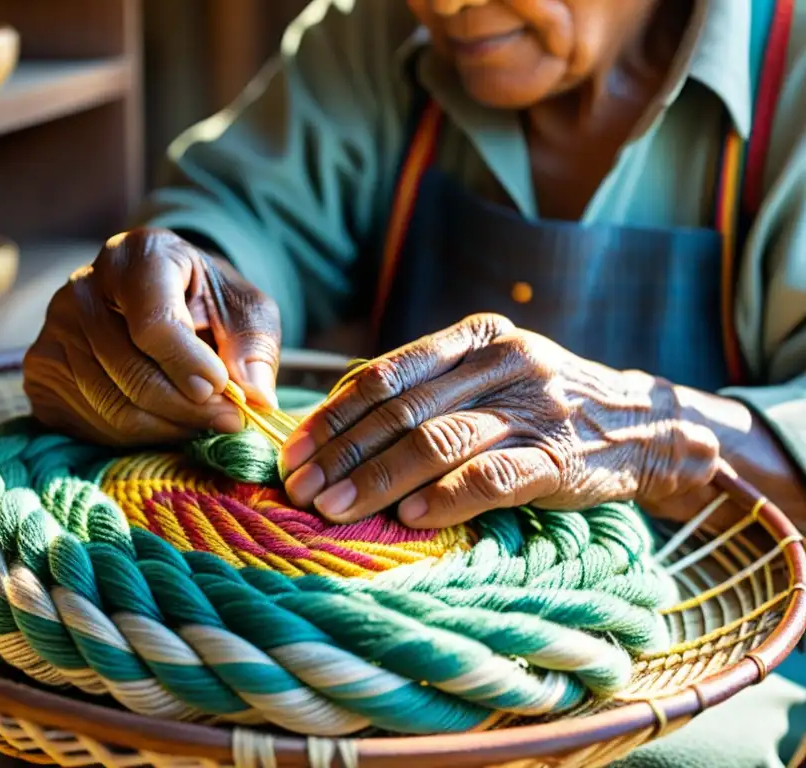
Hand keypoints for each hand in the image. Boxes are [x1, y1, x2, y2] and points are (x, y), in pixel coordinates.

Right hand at [23, 228, 280, 444]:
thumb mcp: (244, 310)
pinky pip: (87, 423)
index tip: (221, 390)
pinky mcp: (40, 371)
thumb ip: (253, 347)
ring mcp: (52, 330)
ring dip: (166, 427)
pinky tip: (163, 422)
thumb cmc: (207, 303)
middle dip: (186, 407)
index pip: (153, 322)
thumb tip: (256, 395)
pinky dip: (133, 436)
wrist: (162, 300)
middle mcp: (82, 287)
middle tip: (226, 420)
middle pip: (130, 371)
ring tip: (200, 422)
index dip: (188, 364)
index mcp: (137, 256)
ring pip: (110, 404)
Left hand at [280, 313, 720, 527]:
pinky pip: (493, 476)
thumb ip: (425, 392)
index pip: (384, 374)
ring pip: (439, 440)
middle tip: (299, 488)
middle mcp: (502, 362)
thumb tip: (334, 428)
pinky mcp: (561, 456)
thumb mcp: (487, 378)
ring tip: (335, 508)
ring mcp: (533, 408)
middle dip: (342, 452)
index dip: (332, 415)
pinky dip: (446, 497)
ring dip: (378, 478)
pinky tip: (408, 516)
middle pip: (402, 409)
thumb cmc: (541, 406)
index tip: (292, 452)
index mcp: (473, 338)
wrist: (645, 425)